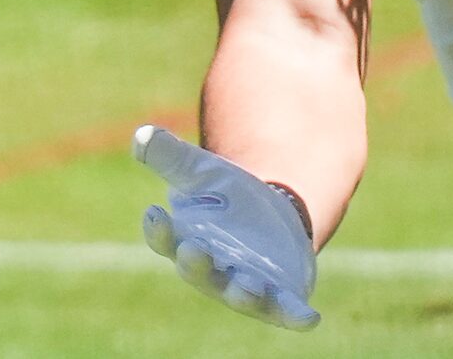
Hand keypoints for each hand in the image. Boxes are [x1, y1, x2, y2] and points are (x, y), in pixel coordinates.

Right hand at [133, 124, 320, 330]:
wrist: (272, 217)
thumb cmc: (227, 198)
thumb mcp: (203, 172)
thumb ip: (173, 157)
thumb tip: (141, 134)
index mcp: (188, 241)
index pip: (167, 239)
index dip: (159, 230)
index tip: (153, 212)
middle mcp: (213, 271)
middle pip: (200, 271)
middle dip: (196, 263)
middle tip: (192, 250)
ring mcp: (246, 286)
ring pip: (241, 294)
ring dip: (243, 292)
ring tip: (248, 286)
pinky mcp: (280, 296)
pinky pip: (287, 310)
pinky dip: (296, 316)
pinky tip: (310, 319)